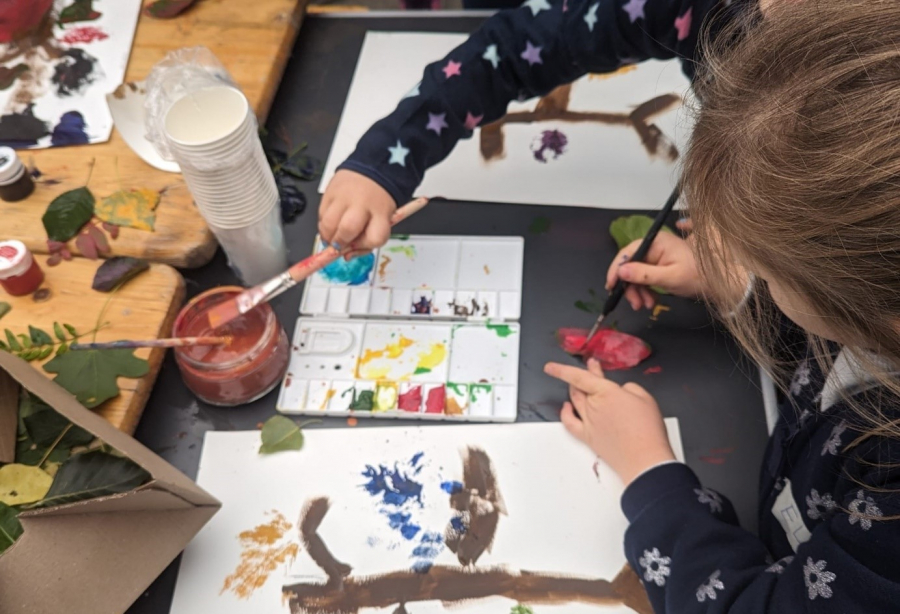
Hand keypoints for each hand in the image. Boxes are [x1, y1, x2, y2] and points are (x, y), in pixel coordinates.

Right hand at [319, 170, 396, 251]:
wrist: (372, 171)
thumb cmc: (377, 201)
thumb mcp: (382, 220)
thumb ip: (368, 240)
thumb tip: (346, 256)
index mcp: (382, 212)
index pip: (375, 237)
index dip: (364, 246)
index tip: (358, 245)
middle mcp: (362, 203)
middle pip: (348, 229)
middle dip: (340, 243)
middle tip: (339, 246)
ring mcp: (344, 196)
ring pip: (328, 223)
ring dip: (327, 236)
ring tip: (331, 237)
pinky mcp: (329, 191)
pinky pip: (320, 214)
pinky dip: (322, 224)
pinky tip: (330, 223)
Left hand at [544, 359, 674, 485]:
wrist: (644, 458)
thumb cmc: (647, 428)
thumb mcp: (645, 397)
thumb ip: (629, 388)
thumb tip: (621, 390)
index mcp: (606, 392)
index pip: (580, 377)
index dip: (564, 369)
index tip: (552, 366)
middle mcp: (593, 405)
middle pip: (580, 387)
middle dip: (581, 376)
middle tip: (589, 369)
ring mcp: (588, 422)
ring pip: (575, 401)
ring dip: (574, 391)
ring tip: (578, 386)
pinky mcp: (587, 437)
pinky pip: (570, 423)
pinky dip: (565, 414)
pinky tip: (566, 408)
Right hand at [605, 232, 701, 309]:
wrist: (719, 284)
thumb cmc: (697, 277)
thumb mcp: (669, 277)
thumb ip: (644, 274)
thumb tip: (620, 271)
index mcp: (656, 242)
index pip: (627, 252)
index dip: (616, 270)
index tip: (610, 287)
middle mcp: (654, 246)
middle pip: (631, 265)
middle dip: (630, 286)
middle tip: (635, 304)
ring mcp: (657, 256)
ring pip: (636, 274)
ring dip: (637, 291)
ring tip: (646, 305)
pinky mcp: (660, 266)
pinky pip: (645, 278)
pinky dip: (645, 291)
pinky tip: (650, 301)